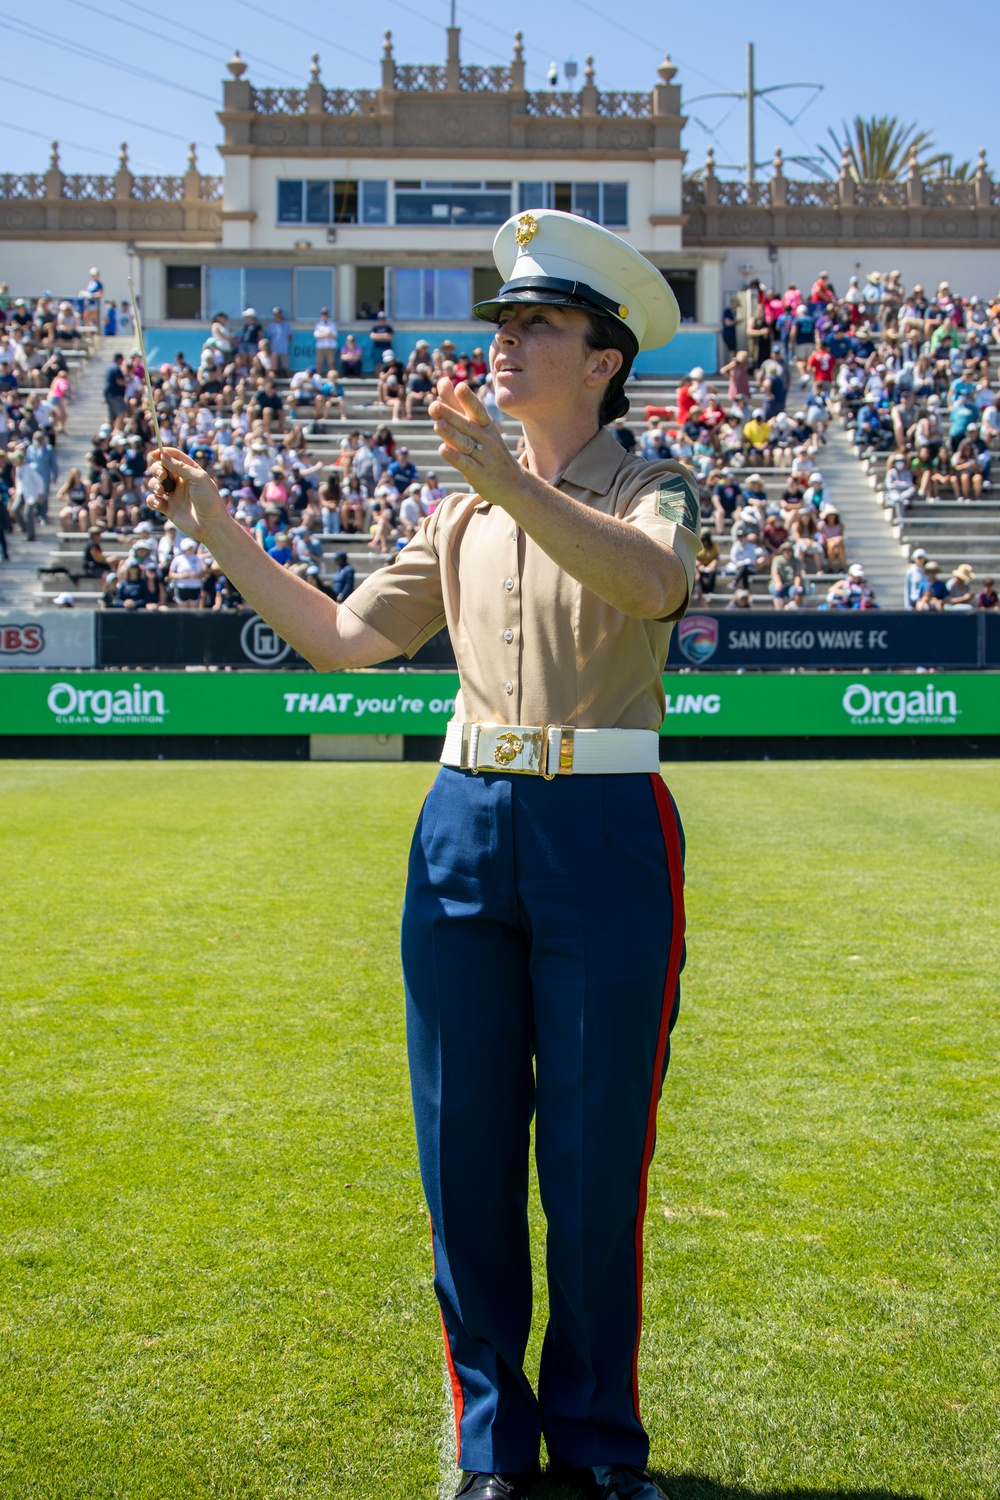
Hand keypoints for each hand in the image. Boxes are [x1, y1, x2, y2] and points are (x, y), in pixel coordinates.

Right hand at [147, 448, 228, 543]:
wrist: (211, 525)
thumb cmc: (209, 500)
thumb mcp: (198, 478)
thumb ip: (179, 467)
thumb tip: (162, 454)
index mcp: (190, 472)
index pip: (174, 457)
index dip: (163, 453)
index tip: (154, 454)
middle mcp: (180, 482)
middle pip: (161, 468)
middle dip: (157, 469)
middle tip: (162, 476)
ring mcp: (173, 495)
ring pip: (155, 484)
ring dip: (154, 484)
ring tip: (162, 491)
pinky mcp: (168, 508)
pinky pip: (153, 500)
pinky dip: (152, 500)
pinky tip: (159, 503)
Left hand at [427, 378, 517, 498]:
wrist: (514, 483)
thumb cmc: (490, 450)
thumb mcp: (477, 426)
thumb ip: (457, 404)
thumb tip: (442, 380)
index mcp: (486, 425)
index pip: (477, 410)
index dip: (468, 399)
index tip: (459, 386)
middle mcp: (486, 439)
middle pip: (466, 425)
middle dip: (451, 415)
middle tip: (434, 406)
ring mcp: (483, 456)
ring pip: (465, 443)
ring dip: (451, 434)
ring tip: (437, 424)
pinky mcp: (478, 474)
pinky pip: (465, 464)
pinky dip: (454, 456)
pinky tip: (443, 449)